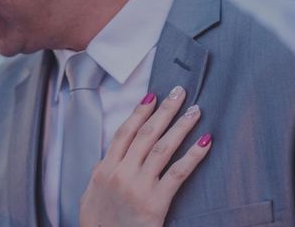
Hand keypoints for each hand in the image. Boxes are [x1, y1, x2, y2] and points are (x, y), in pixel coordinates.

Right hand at [79, 87, 211, 226]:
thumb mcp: (90, 197)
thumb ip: (99, 177)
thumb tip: (106, 163)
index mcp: (104, 170)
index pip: (124, 134)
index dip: (139, 113)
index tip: (151, 97)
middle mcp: (120, 173)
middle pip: (145, 134)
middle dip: (164, 111)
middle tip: (179, 93)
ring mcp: (138, 186)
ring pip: (162, 148)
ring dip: (181, 126)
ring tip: (195, 111)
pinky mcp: (155, 202)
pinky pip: (177, 173)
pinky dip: (193, 156)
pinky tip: (205, 143)